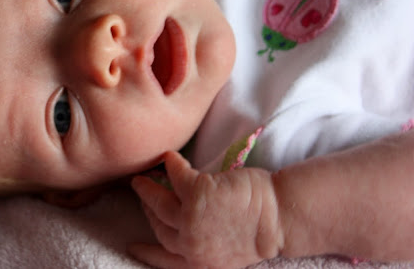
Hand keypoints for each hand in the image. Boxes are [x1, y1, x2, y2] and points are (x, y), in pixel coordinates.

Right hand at [129, 151, 281, 268]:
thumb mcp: (230, 252)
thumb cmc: (263, 231)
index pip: (165, 260)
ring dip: (148, 188)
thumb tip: (191, 226)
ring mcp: (192, 219)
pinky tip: (170, 157)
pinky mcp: (197, 193)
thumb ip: (207, 244)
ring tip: (142, 178)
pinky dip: (171, 164)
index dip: (146, 253)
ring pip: (159, 202)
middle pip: (159, 227)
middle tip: (144, 197)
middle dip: (148, 212)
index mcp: (201, 263)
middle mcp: (192, 246)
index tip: (133, 246)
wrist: (282, 217)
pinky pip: (175, 175)